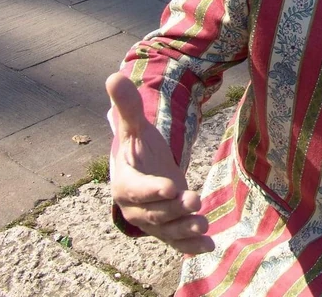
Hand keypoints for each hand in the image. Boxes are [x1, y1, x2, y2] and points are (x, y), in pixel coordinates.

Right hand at [106, 73, 213, 253]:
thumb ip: (128, 107)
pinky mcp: (166, 230)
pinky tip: (207, 246)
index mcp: (125, 183)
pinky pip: (176, 241)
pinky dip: (190, 247)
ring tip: (204, 226)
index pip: (137, 189)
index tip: (170, 186)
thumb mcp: (136, 128)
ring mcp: (151, 222)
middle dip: (174, 209)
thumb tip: (114, 75)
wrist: (144, 172)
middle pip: (154, 213)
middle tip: (195, 201)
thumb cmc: (140, 149)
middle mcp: (136, 208)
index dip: (152, 189)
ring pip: (167, 229)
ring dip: (185, 229)